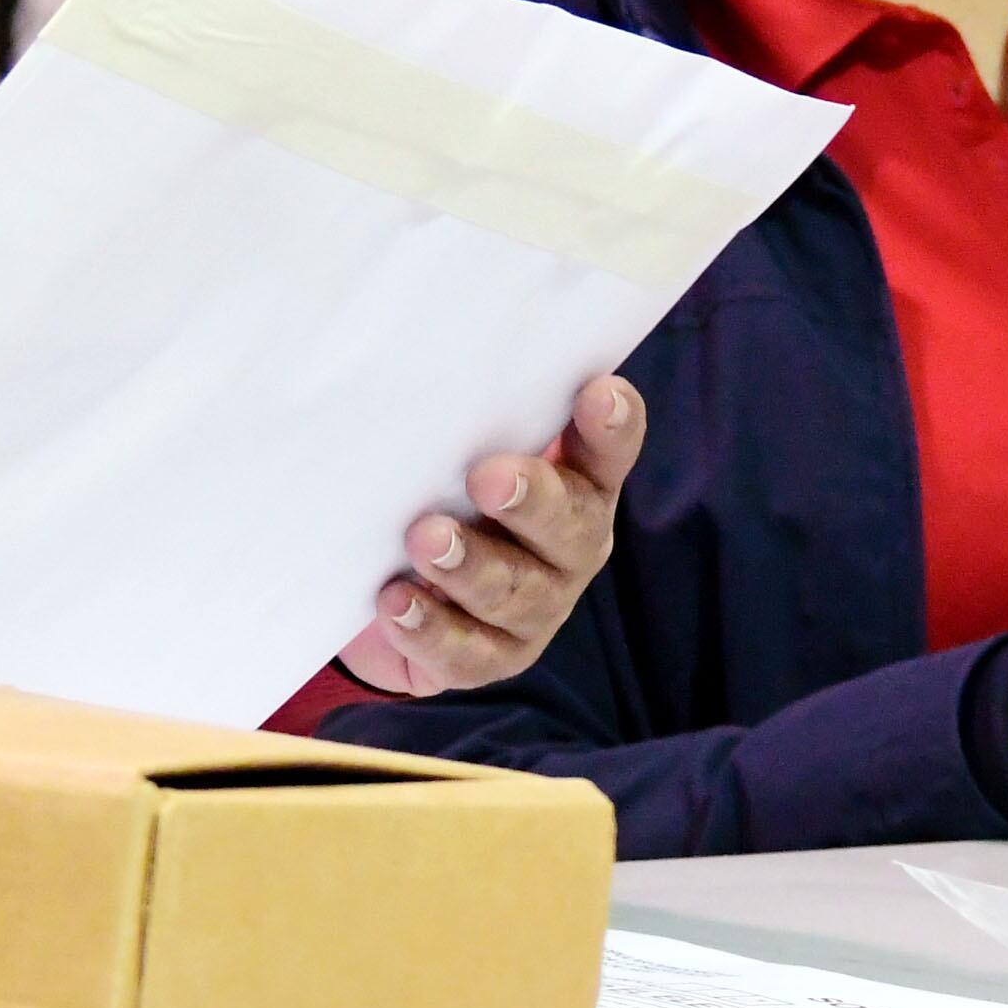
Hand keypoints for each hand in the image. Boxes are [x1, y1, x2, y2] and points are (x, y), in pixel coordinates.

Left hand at [337, 375, 644, 694]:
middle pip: (568, 527)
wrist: (406, 591)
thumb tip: (435, 350)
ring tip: (424, 540)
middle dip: (530, 500)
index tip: (599, 392)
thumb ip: (474, 417)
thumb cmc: (447, 495)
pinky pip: (466, 651)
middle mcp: (569, 547)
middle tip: (488, 477)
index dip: (611, 426)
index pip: (608, 451)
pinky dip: (429, 628)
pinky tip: (396, 603)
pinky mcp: (490, 658)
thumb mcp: (463, 452)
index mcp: (579, 484)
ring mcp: (536, 609)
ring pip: (513, 592)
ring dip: (469, 565)